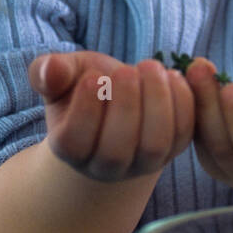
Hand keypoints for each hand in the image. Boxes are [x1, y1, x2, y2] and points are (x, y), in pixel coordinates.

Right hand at [28, 51, 195, 182]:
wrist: (120, 100)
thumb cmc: (88, 85)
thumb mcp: (65, 75)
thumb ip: (49, 72)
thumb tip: (49, 69)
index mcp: (72, 149)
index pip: (74, 142)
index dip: (84, 110)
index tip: (93, 77)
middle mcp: (107, 166)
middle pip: (116, 150)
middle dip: (124, 106)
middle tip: (125, 70)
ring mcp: (143, 162)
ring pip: (153, 145)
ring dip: (156, 102)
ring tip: (150, 66)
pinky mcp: (174, 149)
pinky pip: (183, 132)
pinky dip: (182, 102)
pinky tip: (171, 74)